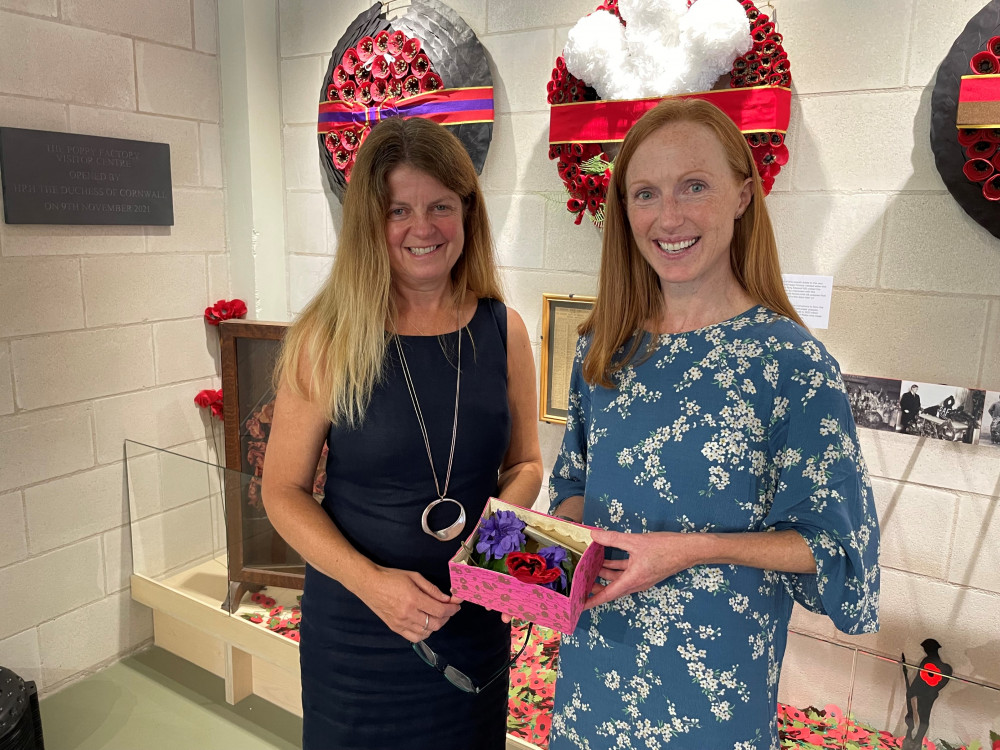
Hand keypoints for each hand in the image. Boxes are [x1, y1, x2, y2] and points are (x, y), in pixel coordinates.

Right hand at [355, 567, 462, 641]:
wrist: (370, 584)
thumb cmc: (392, 577)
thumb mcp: (415, 577)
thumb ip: (432, 589)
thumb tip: (446, 599)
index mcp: (413, 599)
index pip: (440, 610)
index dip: (452, 609)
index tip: (457, 605)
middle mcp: (408, 614)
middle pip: (436, 623)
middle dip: (447, 617)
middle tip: (449, 609)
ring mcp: (401, 623)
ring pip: (427, 632)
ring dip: (437, 624)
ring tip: (437, 615)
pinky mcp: (395, 628)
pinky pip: (415, 637)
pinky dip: (425, 633)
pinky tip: (426, 624)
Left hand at [584, 529, 704, 609]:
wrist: (688, 550)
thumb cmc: (665, 548)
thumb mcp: (636, 541)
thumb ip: (613, 539)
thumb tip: (594, 535)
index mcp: (632, 580)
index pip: (608, 594)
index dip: (592, 601)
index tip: (579, 606)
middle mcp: (636, 583)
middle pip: (611, 589)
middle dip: (595, 587)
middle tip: (579, 583)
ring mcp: (641, 579)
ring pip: (618, 581)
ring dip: (604, 576)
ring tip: (589, 568)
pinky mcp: (645, 572)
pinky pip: (625, 574)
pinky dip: (615, 568)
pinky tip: (605, 560)